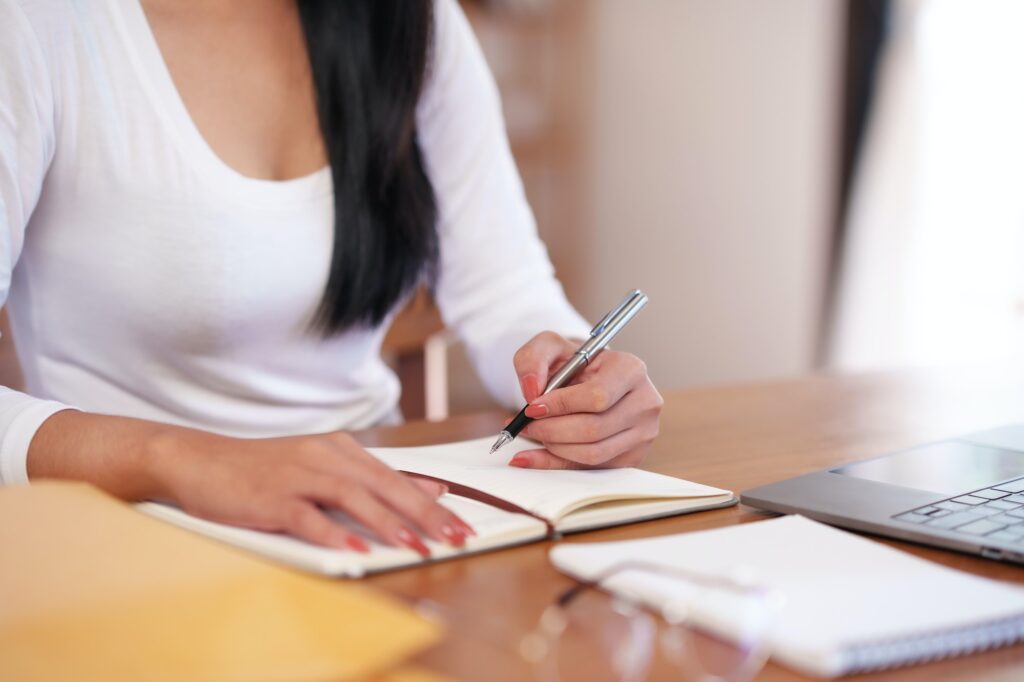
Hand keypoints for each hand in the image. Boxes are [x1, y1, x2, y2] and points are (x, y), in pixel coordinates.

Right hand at [154, 430, 473, 555]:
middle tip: (453, 538)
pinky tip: (354, 548)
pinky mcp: (271, 496)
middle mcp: (325, 456)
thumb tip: (428, 489)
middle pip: (384, 485)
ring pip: (352, 497)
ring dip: (387, 523)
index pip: (397, 477)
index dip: (432, 503)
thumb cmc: (264, 470)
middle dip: (424, 514)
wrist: (200, 459)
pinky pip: (307, 515)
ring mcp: (298, 474)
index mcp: (342, 450)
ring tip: (415, 546)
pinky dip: (332, 532)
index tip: (461, 526)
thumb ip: (373, 480)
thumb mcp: (323, 468)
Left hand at [510, 331, 662, 468]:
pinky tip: (538, 454)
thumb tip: (532, 390)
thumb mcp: (550, 347)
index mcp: (631, 369)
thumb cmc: (574, 365)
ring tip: (535, 434)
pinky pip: (591, 468)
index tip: (533, 408)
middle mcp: (644, 401)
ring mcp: (643, 432)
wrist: (590, 381)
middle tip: (527, 425)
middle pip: (594, 429)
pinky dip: (558, 463)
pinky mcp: (633, 456)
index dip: (561, 405)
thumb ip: (533, 359)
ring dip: (554, 447)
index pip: (597, 396)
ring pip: (593, 453)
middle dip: (551, 430)